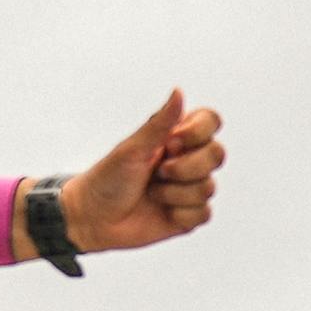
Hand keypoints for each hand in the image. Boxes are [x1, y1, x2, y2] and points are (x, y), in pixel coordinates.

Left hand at [56, 91, 225, 255]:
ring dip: (174, 193)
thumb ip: (160, 123)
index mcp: (175, 138)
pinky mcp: (189, 216)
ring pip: (208, 187)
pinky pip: (204, 213)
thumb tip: (178, 91)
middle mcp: (187, 160)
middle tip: (158, 172)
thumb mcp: (133, 148)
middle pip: (217, 155)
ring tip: (152, 193)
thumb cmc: (107, 178)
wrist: (93, 219)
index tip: (172, 142)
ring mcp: (189, 188)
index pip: (210, 122)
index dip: (199, 132)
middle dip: (186, 168)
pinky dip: (180, 214)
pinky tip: (161, 212)